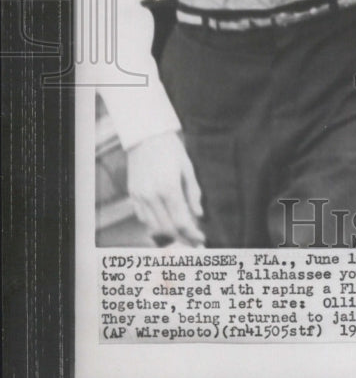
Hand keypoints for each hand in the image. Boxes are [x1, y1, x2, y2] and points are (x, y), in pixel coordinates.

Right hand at [127, 131, 203, 245]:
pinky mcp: (132, 194)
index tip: (201, 239)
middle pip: (167, 228)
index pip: (181, 221)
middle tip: (194, 241)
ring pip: (153, 226)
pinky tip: (165, 222)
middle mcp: (151, 195)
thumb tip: (198, 215)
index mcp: (168, 187)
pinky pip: (142, 217)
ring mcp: (139, 196)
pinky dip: (154, 224)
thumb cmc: (171, 149)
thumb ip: (193, 193)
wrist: (146, 135)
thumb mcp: (188, 168)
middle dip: (182, 238)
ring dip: (168, 234)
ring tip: (182, 234)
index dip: (192, 234)